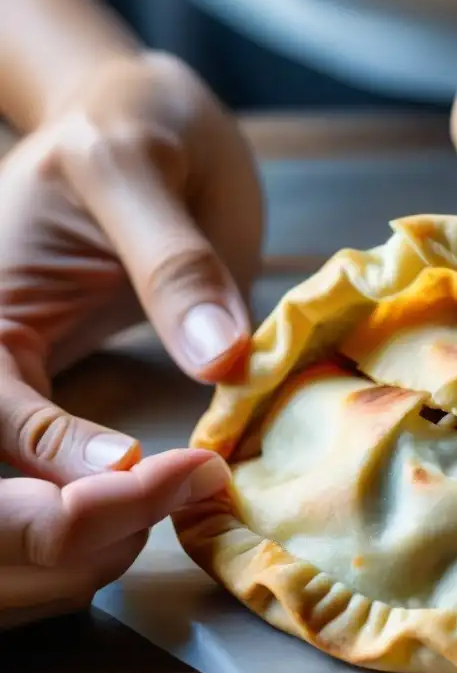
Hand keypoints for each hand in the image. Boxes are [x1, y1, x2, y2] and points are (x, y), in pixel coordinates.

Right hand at [0, 51, 261, 624]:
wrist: (142, 128)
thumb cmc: (129, 131)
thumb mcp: (136, 168)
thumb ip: (172, 265)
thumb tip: (220, 361)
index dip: (65, 464)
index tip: (153, 471)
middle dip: (73, 526)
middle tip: (179, 497)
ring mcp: (13, 399)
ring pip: (17, 524)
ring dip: (88, 544)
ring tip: (180, 499)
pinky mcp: (51, 416)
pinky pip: (54, 505)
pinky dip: (101, 532)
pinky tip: (159, 504)